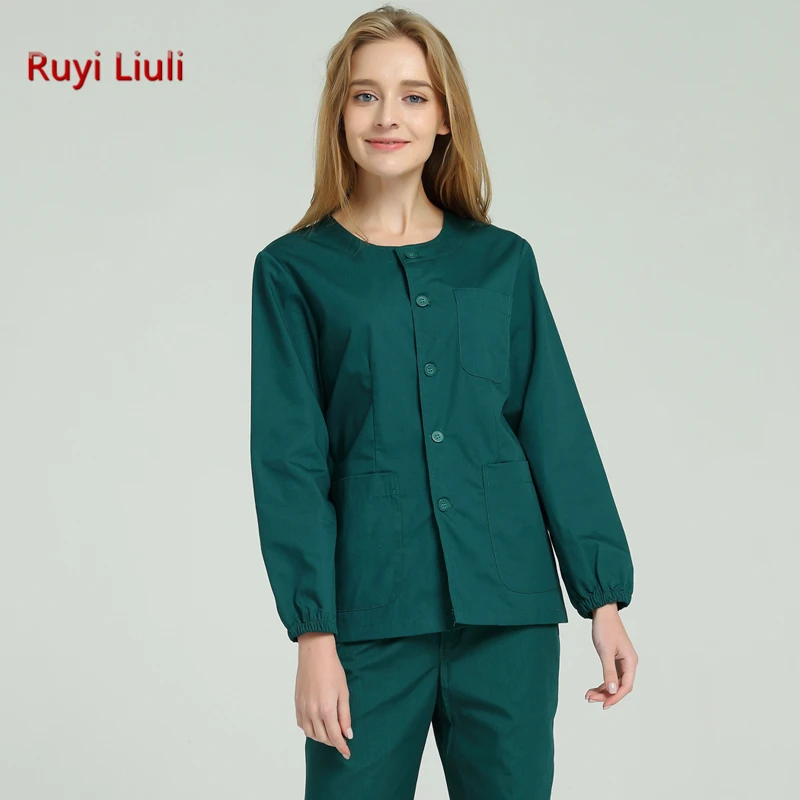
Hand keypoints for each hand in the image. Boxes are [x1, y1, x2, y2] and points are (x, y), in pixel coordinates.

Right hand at [295, 632, 353, 758]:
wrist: (315, 654)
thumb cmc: (332, 670)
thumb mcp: (344, 692)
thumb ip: (345, 715)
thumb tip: (347, 734)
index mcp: (326, 709)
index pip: (334, 736)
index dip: (342, 747)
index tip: (347, 753)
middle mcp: (312, 712)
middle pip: (322, 737)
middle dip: (333, 742)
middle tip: (341, 739)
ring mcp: (303, 708)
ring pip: (311, 734)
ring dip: (321, 737)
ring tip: (330, 733)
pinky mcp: (297, 703)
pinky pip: (302, 724)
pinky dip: (310, 729)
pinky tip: (317, 725)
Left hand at [584, 603, 636, 709]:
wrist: (602, 612)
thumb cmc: (605, 628)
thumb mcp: (605, 651)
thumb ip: (609, 672)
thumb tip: (613, 691)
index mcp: (630, 661)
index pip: (626, 686)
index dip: (616, 697)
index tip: (604, 705)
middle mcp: (629, 663)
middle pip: (620, 686)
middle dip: (606, 695)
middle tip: (590, 699)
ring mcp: (622, 662)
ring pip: (615, 683)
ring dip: (603, 690)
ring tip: (588, 696)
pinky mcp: (615, 659)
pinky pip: (611, 676)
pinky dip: (602, 683)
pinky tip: (593, 688)